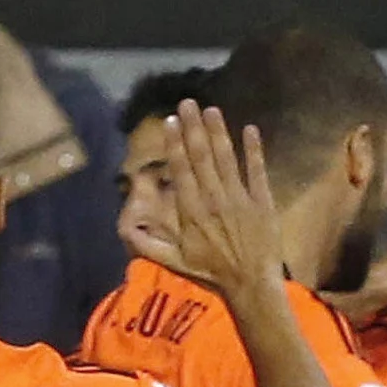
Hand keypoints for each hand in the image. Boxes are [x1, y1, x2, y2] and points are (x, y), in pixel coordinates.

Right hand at [127, 101, 294, 296]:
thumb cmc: (211, 273)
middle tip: (188, 102)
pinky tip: (250, 129)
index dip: (175, 143)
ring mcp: (240, 198)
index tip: (170, 120)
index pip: (181, 170)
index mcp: (192, 210)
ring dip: (219, 132)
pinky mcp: (263, 202)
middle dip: (194, 127)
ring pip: (227, 158)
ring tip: (211, 109)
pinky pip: (257, 171)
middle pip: (202, 156)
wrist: (251, 285)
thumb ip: (147, 244)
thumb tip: (123, 228)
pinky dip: (254, 150)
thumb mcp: (174, 261)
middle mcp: (214, 198)